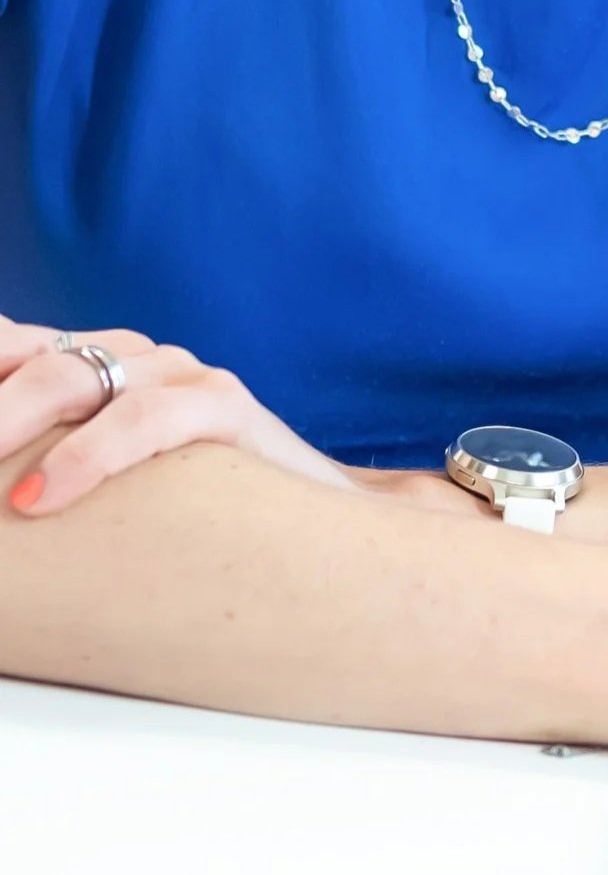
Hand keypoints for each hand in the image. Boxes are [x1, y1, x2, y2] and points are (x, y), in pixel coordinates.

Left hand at [0, 315, 358, 512]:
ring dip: (7, 420)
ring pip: (76, 374)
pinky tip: (43, 497)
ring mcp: (180, 374)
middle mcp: (129, 356)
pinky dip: (91, 452)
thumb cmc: (183, 517)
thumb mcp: (93, 487)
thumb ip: (42, 463)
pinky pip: (151, 414)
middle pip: (26, 354)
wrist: (310, 531)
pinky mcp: (226, 406)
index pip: (8, 343)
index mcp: (89, 364)